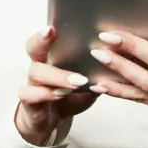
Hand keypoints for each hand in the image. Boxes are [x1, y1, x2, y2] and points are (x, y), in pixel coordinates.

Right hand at [13, 26, 99, 146]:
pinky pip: (29, 94)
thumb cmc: (68, 98)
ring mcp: (31, 83)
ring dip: (58, 75)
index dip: (48, 31)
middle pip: (33, 47)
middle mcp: (39, 66)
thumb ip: (97, 74)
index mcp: (52, 57)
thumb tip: (118, 61)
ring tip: (77, 81)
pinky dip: (44, 94)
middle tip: (51, 32)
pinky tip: (58, 94)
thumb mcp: (86, 85)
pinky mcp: (28, 101)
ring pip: (36, 72)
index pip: (47, 37)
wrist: (50, 122)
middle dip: (42, 39)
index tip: (53, 26)